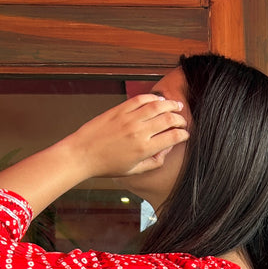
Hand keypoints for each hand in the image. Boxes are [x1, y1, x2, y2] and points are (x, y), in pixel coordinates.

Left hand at [64, 94, 189, 179]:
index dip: (183, 135)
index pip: (173, 137)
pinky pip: (141, 99)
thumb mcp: (133, 170)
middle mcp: (139, 132)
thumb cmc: (106, 165)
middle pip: (169, 119)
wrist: (82, 154)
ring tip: (176, 106)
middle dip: (180, 119)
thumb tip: (166, 151)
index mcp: (144, 149)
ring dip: (171, 105)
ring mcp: (129, 119)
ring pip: (158, 106)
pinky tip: (158, 100)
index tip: (185, 134)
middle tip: (182, 121)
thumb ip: (153, 162)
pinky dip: (152, 98)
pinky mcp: (120, 110)